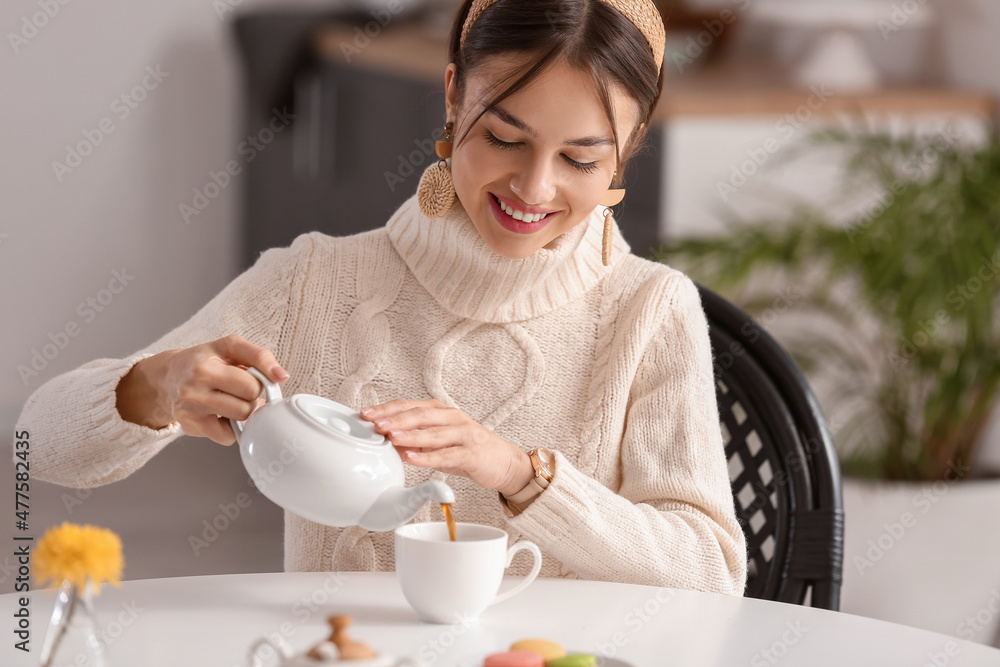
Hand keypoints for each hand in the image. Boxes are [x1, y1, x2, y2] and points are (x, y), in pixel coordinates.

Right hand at [115, 334, 287, 444]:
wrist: (168, 377)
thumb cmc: (205, 360)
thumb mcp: (231, 347)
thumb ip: (260, 357)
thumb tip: (282, 376)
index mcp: (206, 367)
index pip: (252, 385)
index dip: (258, 381)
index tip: (252, 377)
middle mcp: (193, 390)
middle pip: (247, 406)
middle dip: (250, 397)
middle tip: (238, 389)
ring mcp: (190, 411)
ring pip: (239, 421)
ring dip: (242, 412)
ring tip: (230, 399)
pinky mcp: (189, 427)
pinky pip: (227, 437)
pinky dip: (230, 428)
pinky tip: (221, 413)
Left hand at [359, 399, 534, 495]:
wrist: (503, 463)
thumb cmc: (468, 451)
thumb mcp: (438, 444)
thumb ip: (415, 441)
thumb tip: (388, 443)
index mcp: (441, 412)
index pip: (410, 405)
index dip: (387, 408)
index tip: (365, 413)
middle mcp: (452, 418)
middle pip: (420, 414)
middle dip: (395, 418)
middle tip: (373, 423)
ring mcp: (464, 434)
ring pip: (433, 432)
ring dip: (409, 434)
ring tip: (389, 437)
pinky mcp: (472, 453)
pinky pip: (447, 454)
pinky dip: (428, 456)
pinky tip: (412, 458)